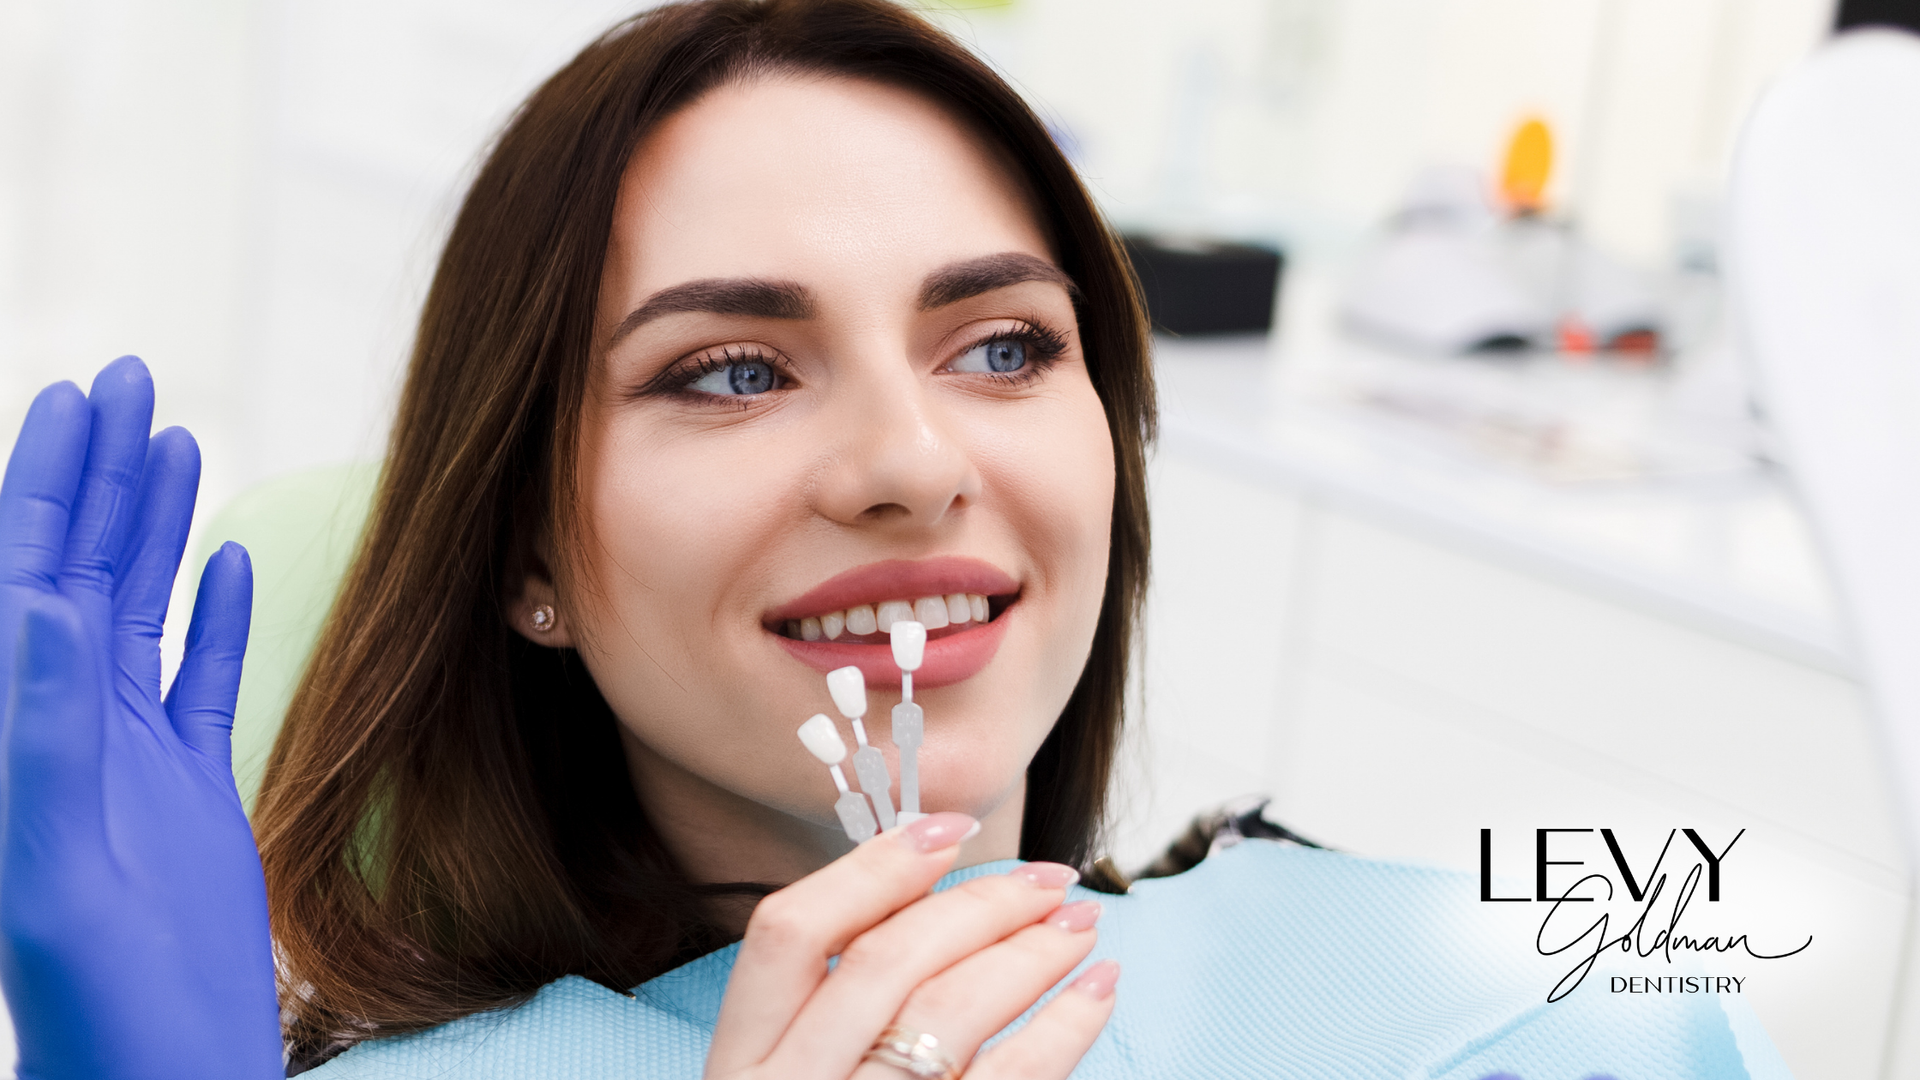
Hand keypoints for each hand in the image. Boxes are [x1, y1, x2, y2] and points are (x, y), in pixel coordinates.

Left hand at [0, 358, 281, 1079]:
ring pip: (140, 610)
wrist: (162, 1076)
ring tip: (174, 439)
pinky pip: (200, 679)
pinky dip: (213, 613)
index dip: (47, 481)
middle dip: (101, 472)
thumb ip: (42, 735)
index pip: (26, 577)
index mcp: (17, 733)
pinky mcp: (190, 789)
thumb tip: (41, 598)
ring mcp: (128, 756)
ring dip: (154, 523)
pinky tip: (224, 561)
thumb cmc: (91, 1007)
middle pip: (81, 569)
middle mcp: (63, 728)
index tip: (80, 398)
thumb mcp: (55, 869)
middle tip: (132, 378)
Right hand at [705, 813, 1117, 1079]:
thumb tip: (930, 903)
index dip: (871, 867)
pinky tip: (1096, 996)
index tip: (945, 828)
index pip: (787, 931)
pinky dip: (1062, 1031)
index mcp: (742, 1067)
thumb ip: (830, 1014)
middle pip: (886, 961)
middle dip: (980, 904)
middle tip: (1048, 880)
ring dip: (1030, 954)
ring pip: (949, 1014)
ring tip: (1080, 927)